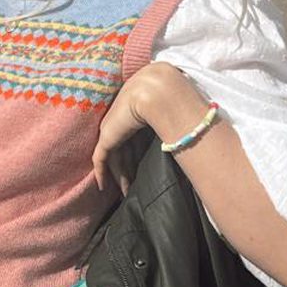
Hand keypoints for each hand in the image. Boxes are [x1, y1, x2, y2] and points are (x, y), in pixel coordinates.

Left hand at [91, 64, 197, 195]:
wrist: (156, 92)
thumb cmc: (170, 100)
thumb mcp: (169, 115)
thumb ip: (171, 126)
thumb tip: (186, 140)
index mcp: (137, 114)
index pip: (135, 141)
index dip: (138, 158)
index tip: (143, 174)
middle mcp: (123, 121)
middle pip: (125, 151)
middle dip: (129, 171)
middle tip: (133, 190)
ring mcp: (113, 129)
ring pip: (114, 158)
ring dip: (119, 177)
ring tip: (125, 194)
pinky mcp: (107, 138)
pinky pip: (100, 159)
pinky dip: (101, 173)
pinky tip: (102, 187)